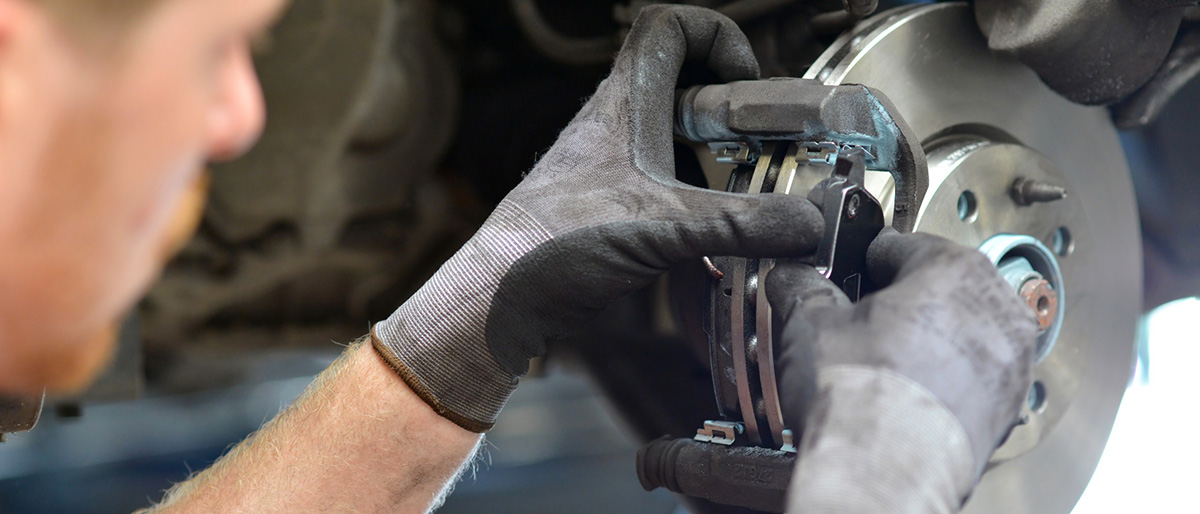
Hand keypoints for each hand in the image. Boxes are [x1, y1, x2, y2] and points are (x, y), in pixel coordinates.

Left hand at [372, 6, 822, 432]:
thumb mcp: (665, 227)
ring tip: (748, 187)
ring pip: (674, 133)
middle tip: (760, 143)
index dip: (717, 37)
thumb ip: (741, 224)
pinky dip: (697, 195)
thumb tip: (806, 224)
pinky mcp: (611, 202)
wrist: (500, 295)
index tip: (746, 81)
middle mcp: (617, 124)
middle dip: (729, 105)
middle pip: (681, 79)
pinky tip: (715, 230)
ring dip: (715, 153)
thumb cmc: (552, 242)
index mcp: (625, 103)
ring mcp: (612, 163)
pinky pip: (665, 180)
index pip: (669, 26)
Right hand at [766, 229, 1037, 511]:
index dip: (863, 261)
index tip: (847, 275)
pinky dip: (943, 379)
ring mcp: (1009, 361)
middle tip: (859, 323)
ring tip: (880, 363)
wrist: (884, 470)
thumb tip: (792, 277)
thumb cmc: (861, 396)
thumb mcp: (809, 322)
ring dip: (926, 341)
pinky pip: (972, 376)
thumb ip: (803, 287)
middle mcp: (994, 307)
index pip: (902, 245)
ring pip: (960, 333)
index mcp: (953, 268)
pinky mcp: (1006, 407)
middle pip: (940, 288)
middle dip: (901, 302)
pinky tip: (904, 395)